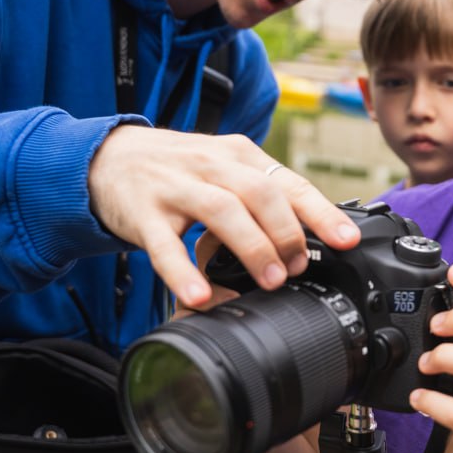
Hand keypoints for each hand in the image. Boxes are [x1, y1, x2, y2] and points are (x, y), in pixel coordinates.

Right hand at [87, 127, 359, 309]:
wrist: (106, 157)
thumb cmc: (179, 171)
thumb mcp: (224, 170)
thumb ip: (263, 197)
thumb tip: (312, 239)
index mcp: (239, 156)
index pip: (288, 181)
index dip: (320, 212)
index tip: (346, 241)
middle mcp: (211, 165)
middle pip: (260, 193)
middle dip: (286, 233)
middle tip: (298, 268)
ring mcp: (175, 186)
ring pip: (222, 211)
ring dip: (252, 247)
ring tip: (271, 281)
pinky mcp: (142, 211)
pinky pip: (164, 245)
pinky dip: (183, 272)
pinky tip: (199, 296)